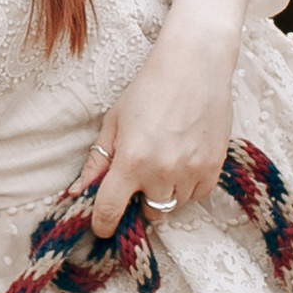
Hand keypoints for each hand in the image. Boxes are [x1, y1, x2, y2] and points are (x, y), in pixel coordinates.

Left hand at [75, 9, 236, 236]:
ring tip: (163, 161)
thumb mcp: (114, 122)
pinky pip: (197, 196)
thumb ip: (97, 161)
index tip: (102, 226)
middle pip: (147, 213)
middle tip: (140, 175)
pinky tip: (183, 161)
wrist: (195, 65)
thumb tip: (78, 192)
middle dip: (140, 200)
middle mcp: (161, 172)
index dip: (103, 224)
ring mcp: (191, 172)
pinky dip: (188, 187)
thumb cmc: (149, 88)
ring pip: (173, 206)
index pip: (110, 212)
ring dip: (164, 193)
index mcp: (131, 161)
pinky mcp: (214, 167)